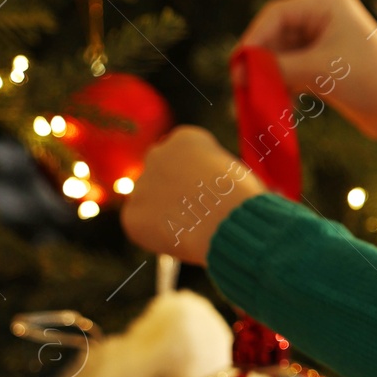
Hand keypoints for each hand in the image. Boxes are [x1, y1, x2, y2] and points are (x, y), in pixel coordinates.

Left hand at [120, 126, 266, 264]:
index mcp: (185, 138)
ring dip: (164, 212)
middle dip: (173, 189)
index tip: (212, 191)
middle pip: (161, 172)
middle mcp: (157, 154)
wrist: (230, 221)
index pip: (184, 155)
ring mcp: (141, 184)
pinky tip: (179, 238)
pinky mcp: (132, 214)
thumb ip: (210, 175)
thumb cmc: (244, 198)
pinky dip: (155, 234)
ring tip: (193, 229)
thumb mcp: (233, 173)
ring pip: (149, 199)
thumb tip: (202, 194)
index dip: (199, 176)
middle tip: (195, 211)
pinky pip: (140, 224)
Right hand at [240, 0, 376, 144]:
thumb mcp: (317, 70)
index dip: (255, 37)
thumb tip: (238, 73)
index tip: (238, 64)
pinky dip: (283, 85)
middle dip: (260, 60)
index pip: (277, 13)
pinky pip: (295, 71)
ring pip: (284, 55)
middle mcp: (326, 19)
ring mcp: (326, 44)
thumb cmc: (368, 80)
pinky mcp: (328, 67)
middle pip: (278, 34)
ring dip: (269, 76)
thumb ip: (276, 68)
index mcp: (328, 5)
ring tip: (252, 98)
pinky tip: (275, 103)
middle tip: (241, 85)